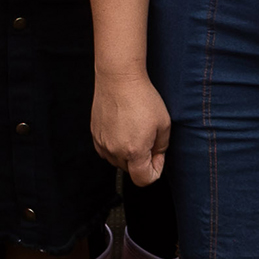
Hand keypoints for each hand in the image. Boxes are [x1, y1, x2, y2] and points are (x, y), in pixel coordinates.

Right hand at [91, 68, 171, 187]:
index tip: (158, 156)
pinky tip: (122, 128)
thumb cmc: (143, 98)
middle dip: (142, 160)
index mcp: (134, 151)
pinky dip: (115, 145)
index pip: (144, 180)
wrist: (118, 78)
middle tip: (148, 138)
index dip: (155, 171)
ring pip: (117, 160)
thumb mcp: (164, 123)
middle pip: (130, 170)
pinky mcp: (94, 135)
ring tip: (134, 130)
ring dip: (127, 153)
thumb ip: (162, 147)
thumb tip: (155, 158)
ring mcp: (102, 144)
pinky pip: (107, 150)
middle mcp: (115, 151)